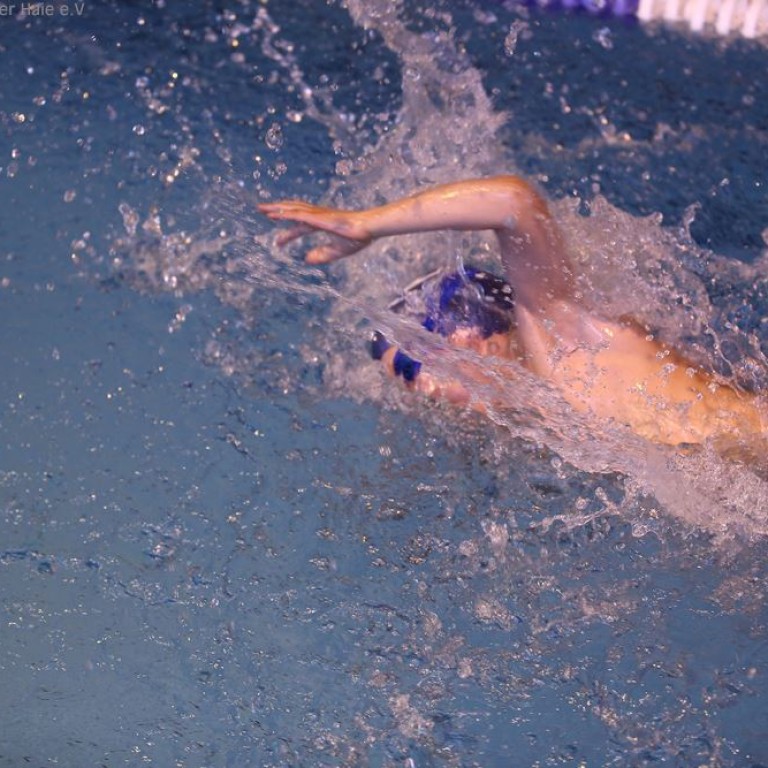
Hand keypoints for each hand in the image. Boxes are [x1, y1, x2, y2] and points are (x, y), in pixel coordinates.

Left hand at [258, 200, 372, 263]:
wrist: (369, 228)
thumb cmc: (358, 237)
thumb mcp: (337, 251)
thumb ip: (322, 255)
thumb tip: (306, 260)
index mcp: (322, 223)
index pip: (300, 226)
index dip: (288, 234)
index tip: (277, 242)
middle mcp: (317, 216)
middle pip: (293, 210)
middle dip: (277, 210)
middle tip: (261, 211)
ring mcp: (318, 215)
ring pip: (293, 209)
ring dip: (277, 208)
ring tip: (262, 209)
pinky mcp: (319, 217)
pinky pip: (298, 215)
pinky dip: (286, 214)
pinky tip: (275, 214)